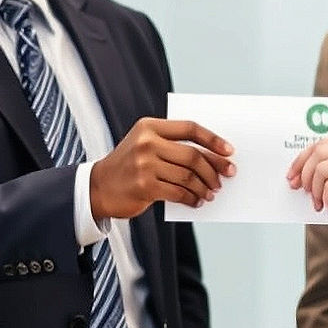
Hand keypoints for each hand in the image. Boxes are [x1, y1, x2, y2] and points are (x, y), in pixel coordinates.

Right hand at [90, 118, 234, 219]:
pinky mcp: (144, 186)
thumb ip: (173, 145)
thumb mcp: (146, 145)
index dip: (213, 139)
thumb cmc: (130, 165)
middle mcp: (146, 142)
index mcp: (149, 126)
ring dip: (205, 186)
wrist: (98, 187)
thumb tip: (213, 158)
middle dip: (214, 167)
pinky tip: (197, 201)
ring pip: (188, 176)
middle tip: (226, 176)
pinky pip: (178, 192)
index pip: (190, 128)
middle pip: (192, 154)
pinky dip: (192, 198)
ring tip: (211, 192)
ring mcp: (144, 164)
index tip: (229, 151)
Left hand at [286, 129, 327, 225]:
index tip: (293, 172)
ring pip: (320, 169)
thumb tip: (308, 171)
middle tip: (297, 187)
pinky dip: (325, 196)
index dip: (303, 158)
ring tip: (318, 201)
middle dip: (302, 172)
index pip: (321, 142)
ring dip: (314, 189)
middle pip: (317, 152)